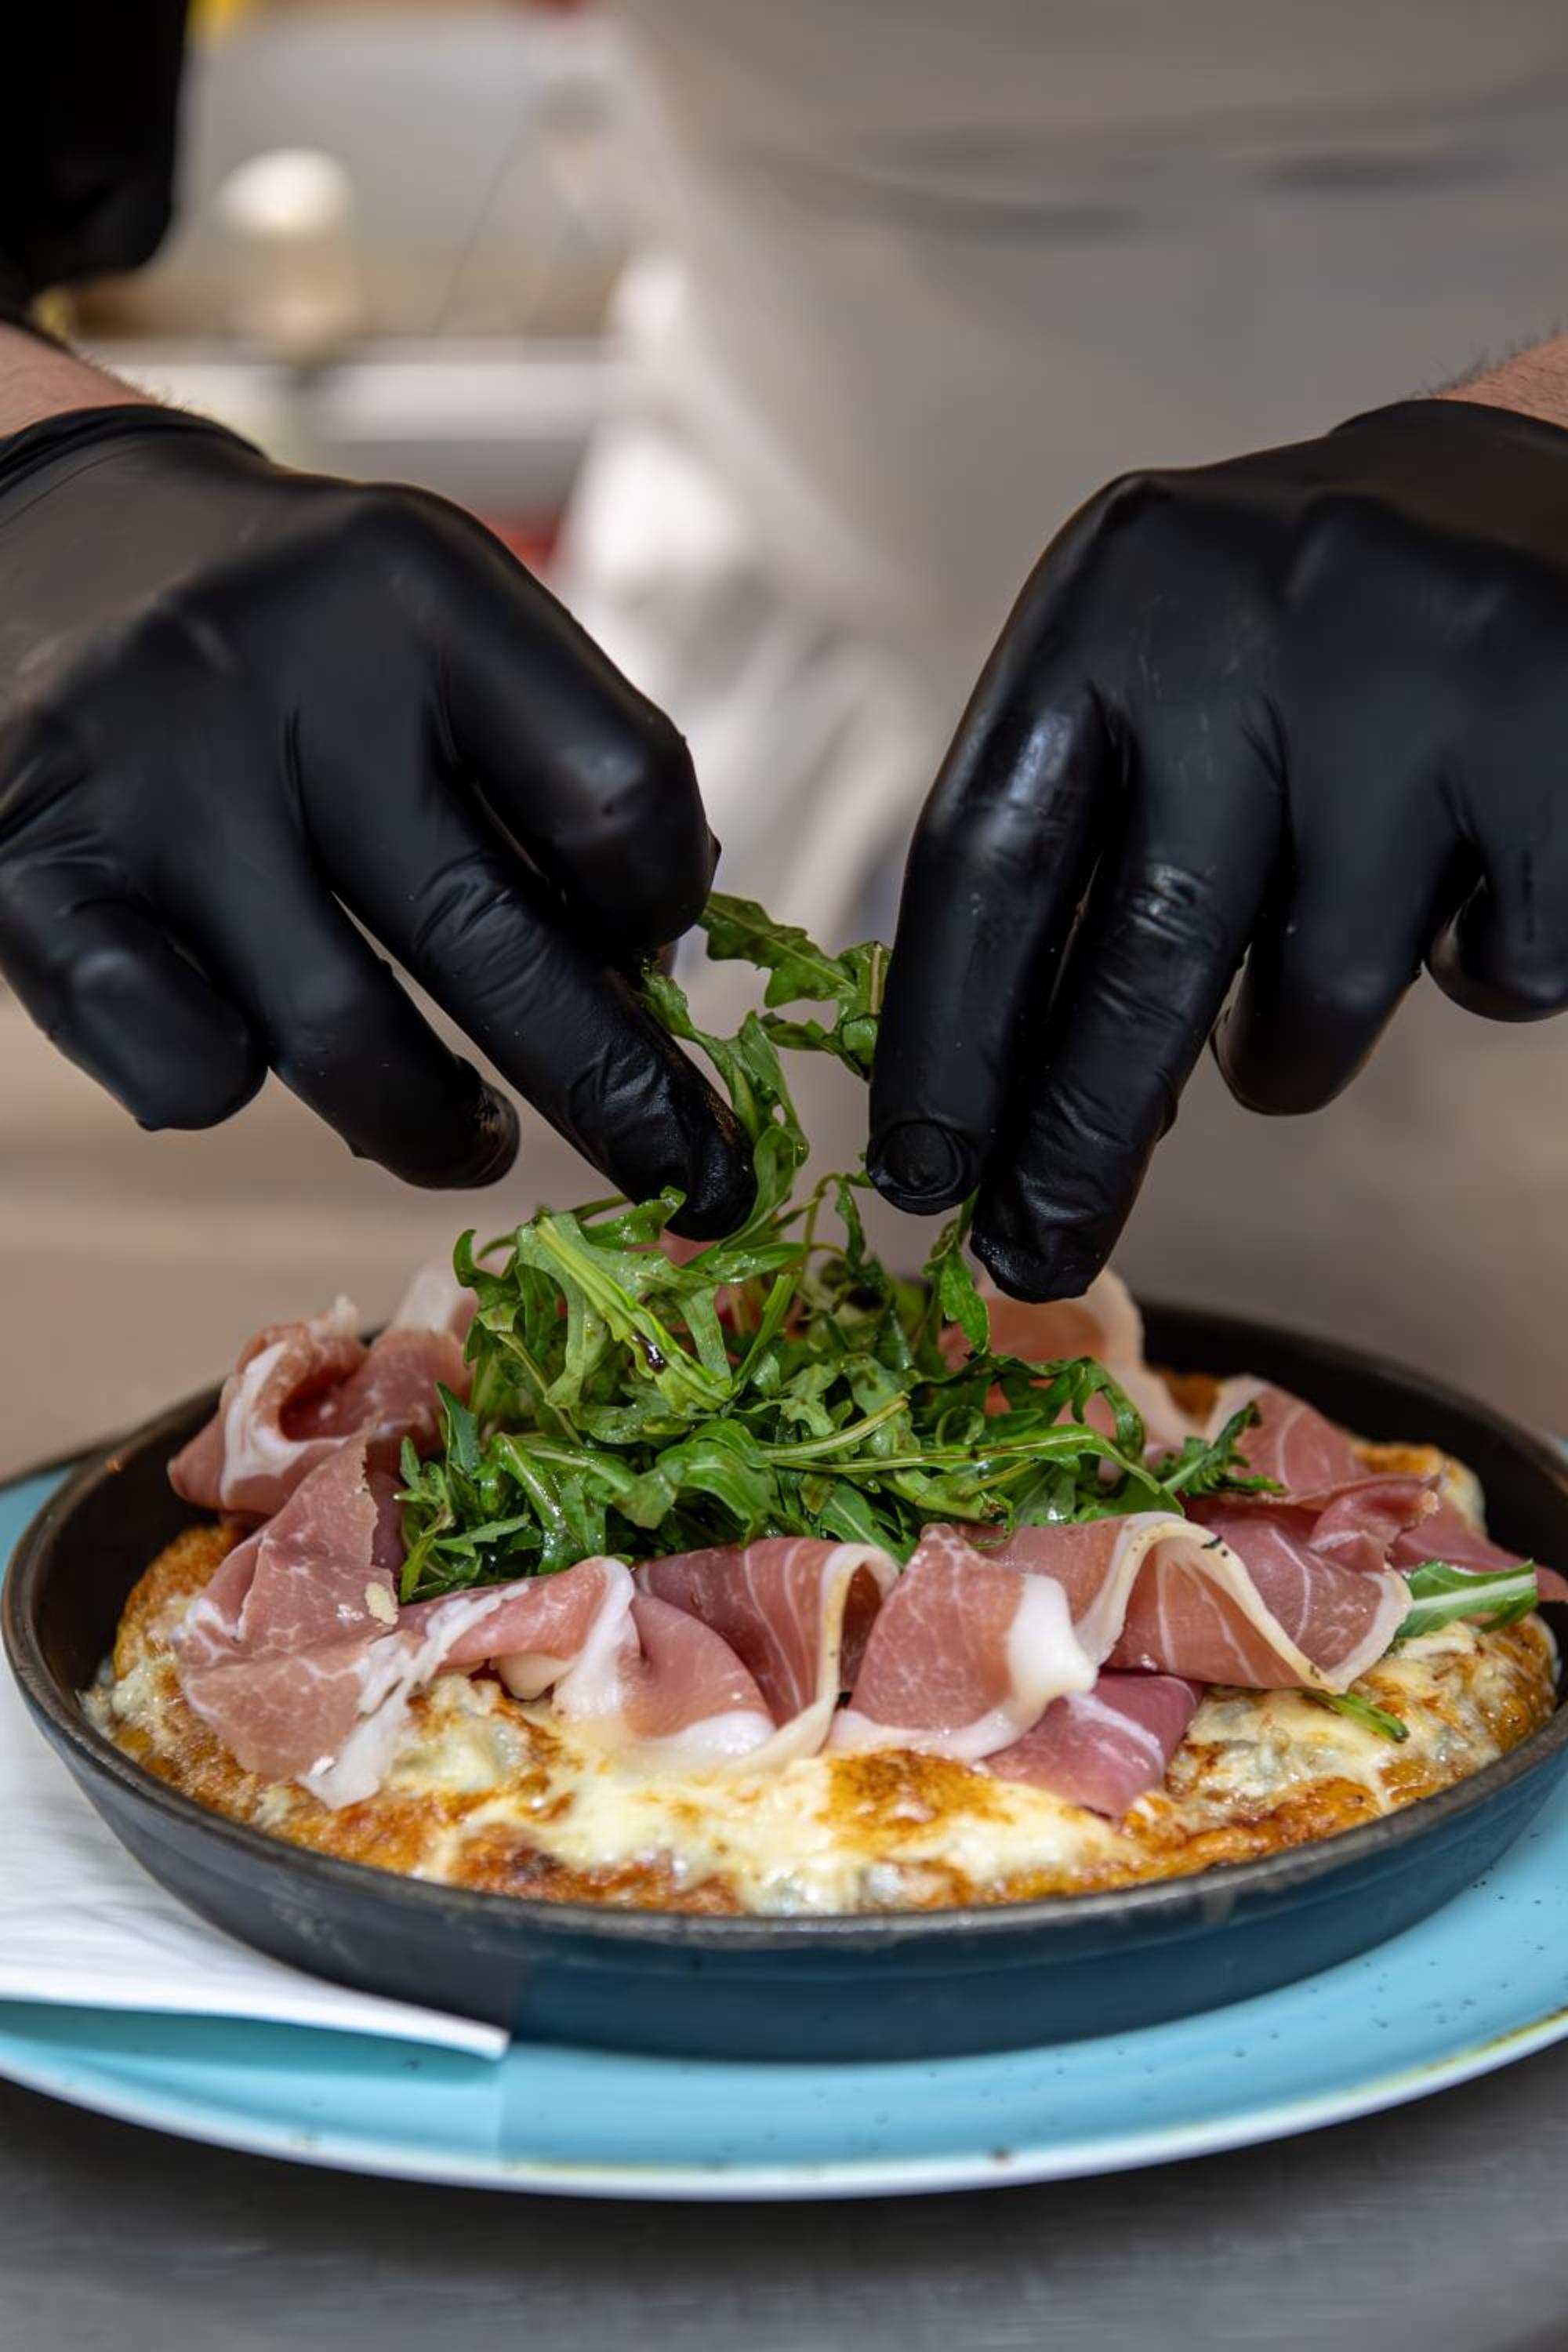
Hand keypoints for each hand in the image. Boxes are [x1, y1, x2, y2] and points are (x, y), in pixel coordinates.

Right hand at [0, 404, 750, 1230]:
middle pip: (497, 942)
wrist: (43, 542)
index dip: (663, 905)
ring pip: (344, 1044)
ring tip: (472, 1140)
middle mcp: (278, 673)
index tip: (656, 958)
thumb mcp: (440, 620)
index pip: (617, 792)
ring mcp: (147, 783)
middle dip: (618, 1095)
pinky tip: (259, 1051)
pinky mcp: (33, 875)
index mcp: (418, 592)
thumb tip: (652, 978)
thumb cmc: (291, 625)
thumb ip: (550, 768)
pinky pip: (183, 1069)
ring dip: (436, 1131)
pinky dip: (238, 1089)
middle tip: (684, 1173)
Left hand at [869, 394, 1567, 1296]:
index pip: (988, 860)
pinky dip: (1478, 966)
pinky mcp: (1564, 754)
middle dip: (1079, 1143)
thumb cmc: (1310, 636)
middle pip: (1139, 958)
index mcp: (1118, 595)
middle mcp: (1256, 620)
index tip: (919, 1181)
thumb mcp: (1161, 676)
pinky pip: (1492, 977)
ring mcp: (1422, 682)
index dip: (945, 1041)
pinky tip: (1482, 870)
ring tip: (1321, 959)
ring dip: (1294, 1046)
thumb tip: (1011, 1111)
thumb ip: (1080, 852)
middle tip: (1031, 1261)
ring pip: (1318, 1000)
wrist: (1549, 487)